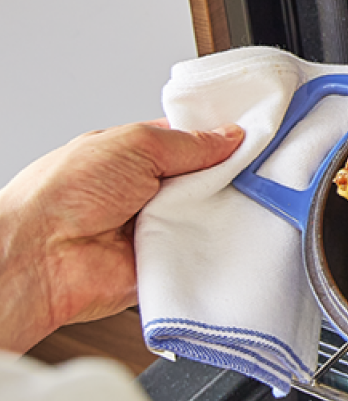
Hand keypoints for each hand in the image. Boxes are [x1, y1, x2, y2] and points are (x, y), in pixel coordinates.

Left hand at [0, 120, 243, 352]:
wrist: (39, 257)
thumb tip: (230, 137)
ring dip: (222, 211)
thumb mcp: (135, 144)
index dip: (223, 140)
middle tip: (253, 172)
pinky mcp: (164, 262)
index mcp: (135, 156)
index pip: (192, 143)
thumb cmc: (62, 194)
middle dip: (229, 177)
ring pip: (210, 216)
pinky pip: (203, 253)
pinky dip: (215, 247)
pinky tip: (227, 235)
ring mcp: (156, 228)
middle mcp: (146, 191)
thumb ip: (189, 142)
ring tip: (240, 202)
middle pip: (207, 180)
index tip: (255, 139)